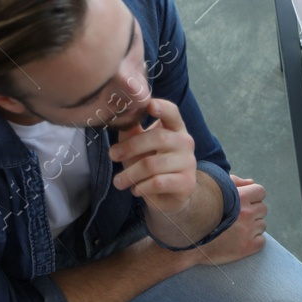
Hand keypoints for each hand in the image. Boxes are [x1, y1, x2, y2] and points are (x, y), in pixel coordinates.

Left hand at [110, 99, 198, 215]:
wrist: (169, 195)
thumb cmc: (152, 164)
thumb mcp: (139, 146)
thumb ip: (132, 132)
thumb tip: (119, 119)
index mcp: (174, 127)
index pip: (172, 113)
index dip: (162, 107)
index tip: (150, 105)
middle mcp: (185, 142)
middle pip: (157, 138)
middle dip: (130, 147)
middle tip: (113, 155)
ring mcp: (188, 162)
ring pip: (153, 165)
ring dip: (130, 174)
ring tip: (119, 181)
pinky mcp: (186, 182)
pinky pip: (158, 183)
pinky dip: (141, 187)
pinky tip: (135, 190)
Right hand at [175, 178, 266, 268]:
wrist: (188, 243)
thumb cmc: (199, 213)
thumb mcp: (213, 191)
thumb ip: (234, 183)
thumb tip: (251, 182)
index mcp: (238, 197)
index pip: (260, 191)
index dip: (254, 196)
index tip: (245, 203)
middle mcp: (246, 213)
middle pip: (263, 209)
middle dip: (253, 212)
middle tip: (238, 218)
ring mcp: (248, 231)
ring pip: (262, 225)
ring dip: (252, 227)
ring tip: (235, 230)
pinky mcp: (249, 247)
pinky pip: (261, 241)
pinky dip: (253, 241)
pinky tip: (238, 241)